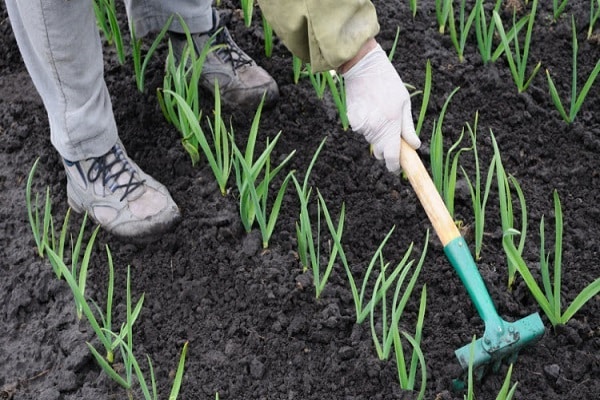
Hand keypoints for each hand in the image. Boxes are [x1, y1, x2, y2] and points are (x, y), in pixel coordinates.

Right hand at [342, 43, 420, 172]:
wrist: (363, 68)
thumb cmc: (388, 83)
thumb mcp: (404, 103)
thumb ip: (408, 127)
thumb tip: (414, 146)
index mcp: (391, 124)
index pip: (392, 156)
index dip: (394, 166)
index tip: (397, 169)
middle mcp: (375, 129)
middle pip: (380, 152)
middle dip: (386, 149)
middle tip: (392, 136)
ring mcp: (362, 125)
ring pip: (371, 140)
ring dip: (377, 135)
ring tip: (380, 114)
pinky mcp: (352, 121)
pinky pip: (362, 131)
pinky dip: (367, 126)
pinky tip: (370, 110)